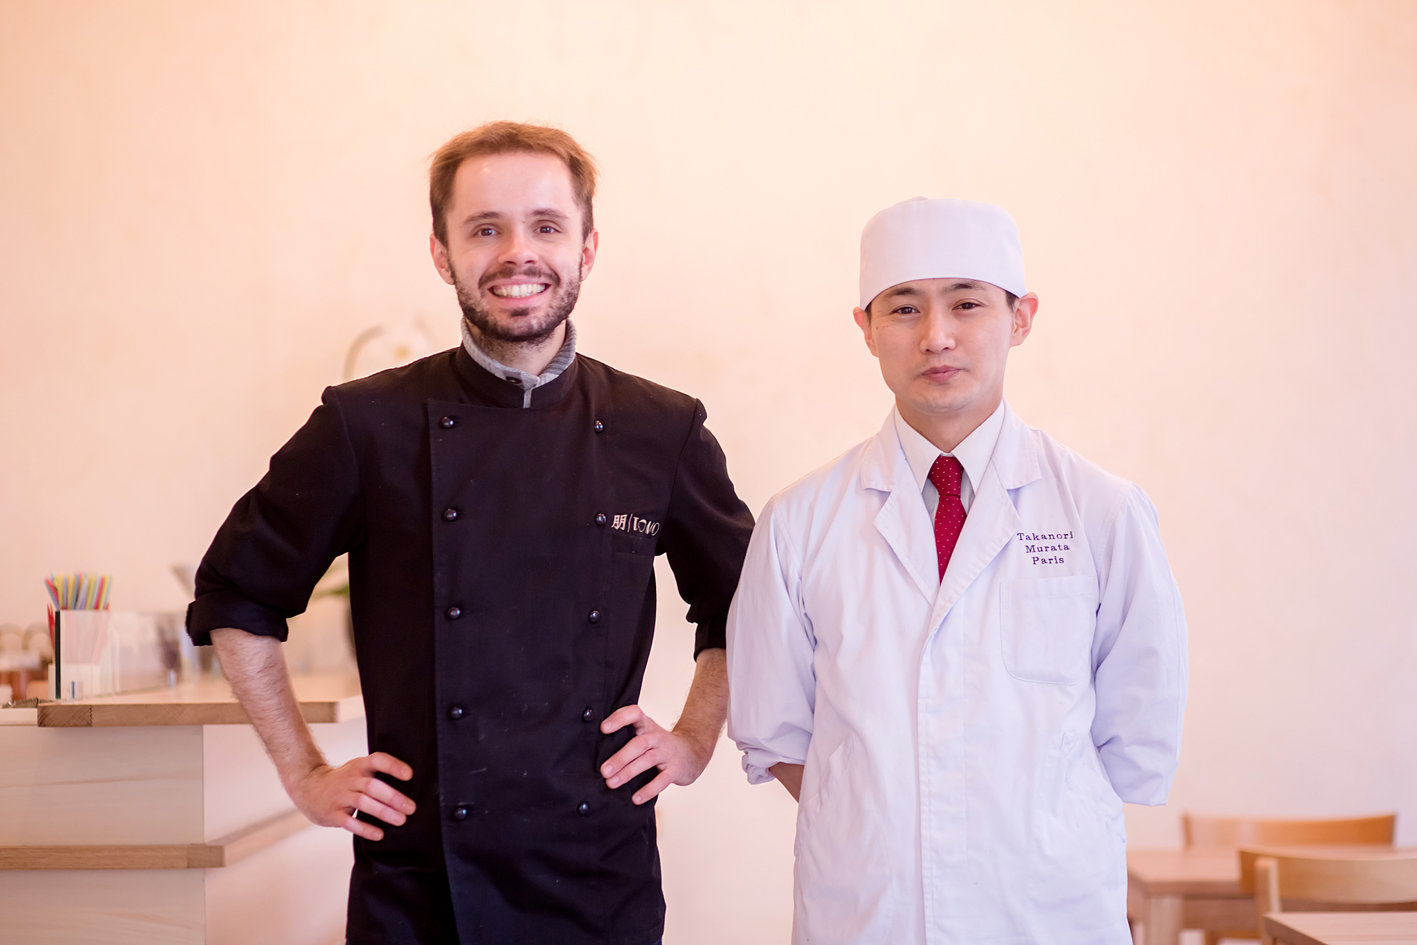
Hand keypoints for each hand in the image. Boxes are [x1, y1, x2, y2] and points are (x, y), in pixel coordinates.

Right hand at [284, 752, 415, 840]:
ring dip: (383, 812)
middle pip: (372, 786)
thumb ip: (377, 774)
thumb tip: (409, 787)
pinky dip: (365, 828)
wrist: (308, 787)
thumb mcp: (358, 769)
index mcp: (359, 766)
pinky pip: (349, 822)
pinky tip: (379, 834)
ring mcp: (340, 796)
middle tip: (411, 807)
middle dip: (393, 797)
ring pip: (363, 803)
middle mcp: (350, 779)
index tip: (409, 775)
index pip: (378, 760)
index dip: (393, 766)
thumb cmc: (343, 780)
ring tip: (401, 820)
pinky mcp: (332, 814)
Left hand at [599, 705, 713, 804]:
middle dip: (620, 757)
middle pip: (638, 743)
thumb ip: (626, 738)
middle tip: (603, 771)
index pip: (634, 714)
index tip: (603, 728)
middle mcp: (657, 737)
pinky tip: (635, 799)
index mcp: (647, 726)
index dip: (619, 718)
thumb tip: (594, 753)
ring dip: (628, 773)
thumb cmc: (659, 745)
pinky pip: (661, 780)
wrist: (693, 752)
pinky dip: (648, 790)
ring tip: (611, 784)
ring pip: (647, 761)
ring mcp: (667, 753)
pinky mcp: (675, 770)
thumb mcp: (646, 735)